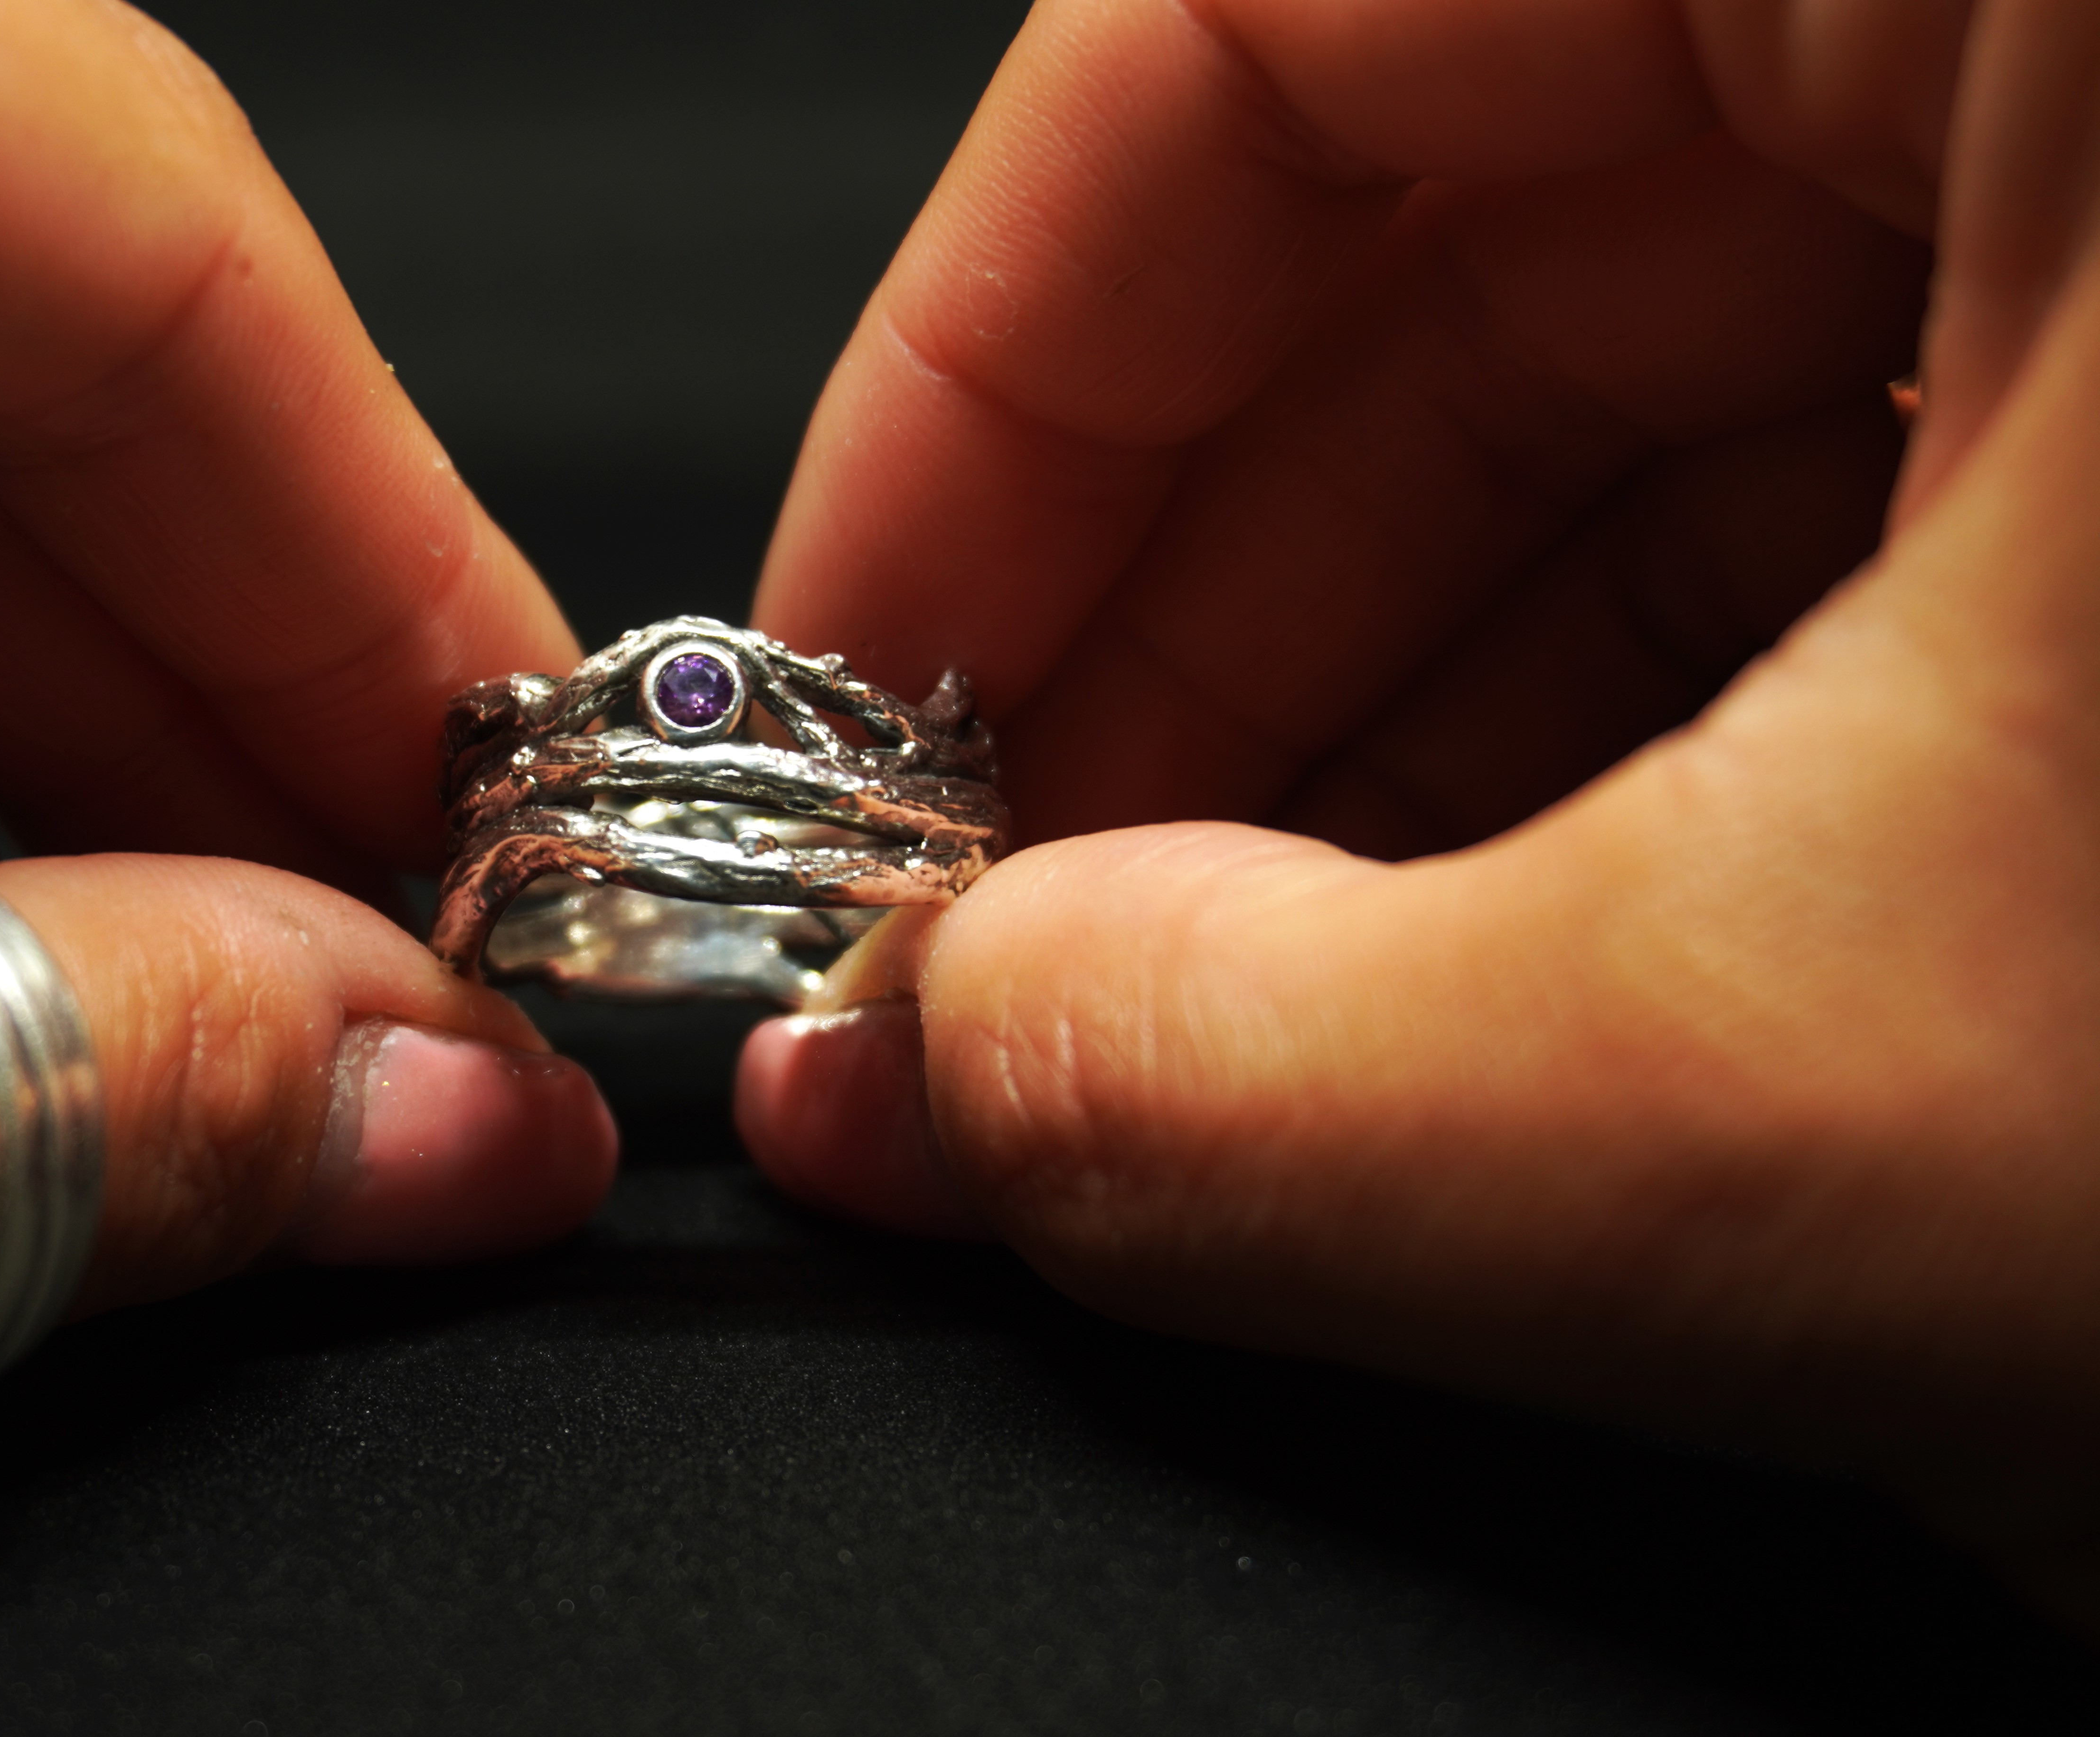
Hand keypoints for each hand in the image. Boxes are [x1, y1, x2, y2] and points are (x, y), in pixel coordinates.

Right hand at [737, 0, 2099, 1618]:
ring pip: (1651, 377)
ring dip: (1396, 729)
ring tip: (1232, 1020)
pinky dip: (1643, 744)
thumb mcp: (1828, 1119)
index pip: (1287, 17)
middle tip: (1017, 937)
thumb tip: (917, 1079)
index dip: (991, 374)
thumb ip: (1252, 1099)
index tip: (861, 687)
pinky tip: (1504, 987)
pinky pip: (1858, 483)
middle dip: (1192, 623)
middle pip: (1459, 218)